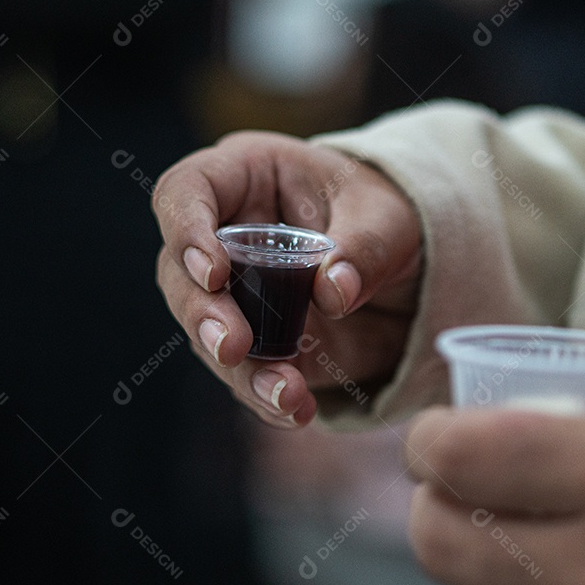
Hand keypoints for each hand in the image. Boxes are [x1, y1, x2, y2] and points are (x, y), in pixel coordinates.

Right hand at [154, 130, 422, 427]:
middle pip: (179, 273)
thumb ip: (365, 246)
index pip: (184, 193)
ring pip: (204, 331)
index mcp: (242, 176)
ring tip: (283, 393)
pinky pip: (242, 370)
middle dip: (203, 314)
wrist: (406, 264)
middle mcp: (222, 235)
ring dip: (237, 368)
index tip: (213, 272)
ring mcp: (232, 292)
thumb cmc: (386, 212)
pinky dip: (265, 393)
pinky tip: (295, 408)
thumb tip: (333, 292)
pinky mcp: (252, 339)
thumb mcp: (389, 216)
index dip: (186, 230)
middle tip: (232, 346)